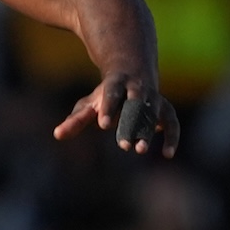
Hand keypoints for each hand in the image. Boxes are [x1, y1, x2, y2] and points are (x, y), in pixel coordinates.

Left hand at [51, 72, 179, 157]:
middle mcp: (137, 89)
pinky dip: (172, 137)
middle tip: (123, 145)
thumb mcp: (89, 104)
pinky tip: (167, 154)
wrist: (132, 75)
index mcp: (116, 84)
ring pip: (153, 115)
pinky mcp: (165, 110)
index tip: (102, 125)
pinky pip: (172, 123)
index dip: (108, 108)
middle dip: (129, 124)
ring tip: (139, 150)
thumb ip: (75, 120)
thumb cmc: (104, 95)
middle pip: (135, 105)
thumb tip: (57, 135)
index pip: (111, 94)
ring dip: (147, 132)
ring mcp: (153, 99)